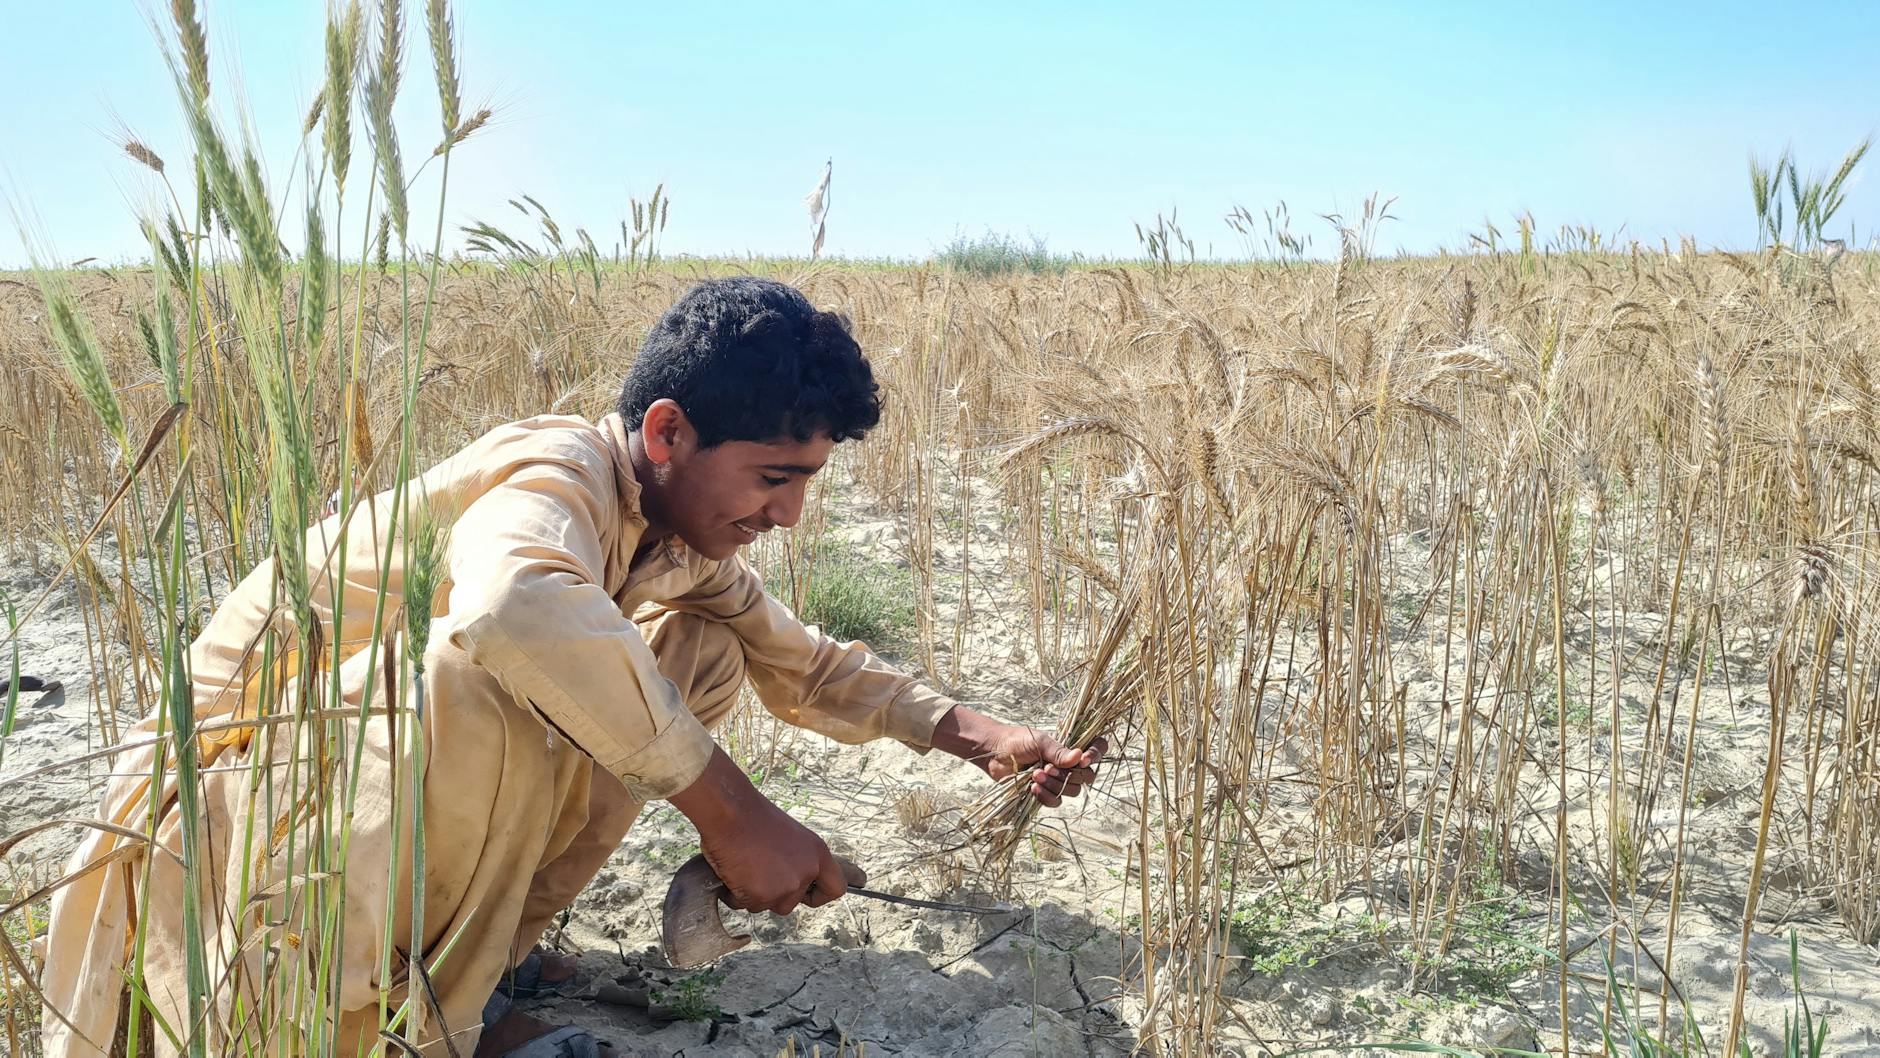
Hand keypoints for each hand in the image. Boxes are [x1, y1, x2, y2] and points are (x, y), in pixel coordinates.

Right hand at [668, 748, 848, 913]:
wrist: (729, 812)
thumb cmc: (752, 817)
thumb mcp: (790, 835)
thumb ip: (797, 859)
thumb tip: (791, 878)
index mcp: (818, 854)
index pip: (836, 888)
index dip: (818, 895)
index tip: (804, 895)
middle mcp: (806, 872)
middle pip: (791, 903)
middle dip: (772, 895)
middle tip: (756, 871)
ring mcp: (785, 886)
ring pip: (766, 906)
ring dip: (752, 894)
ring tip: (742, 866)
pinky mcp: (761, 895)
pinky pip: (744, 904)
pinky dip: (734, 894)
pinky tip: (731, 871)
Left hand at [932, 706, 1107, 807]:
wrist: (994, 753)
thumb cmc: (1017, 740)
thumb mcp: (1039, 741)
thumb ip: (1059, 751)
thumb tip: (1079, 757)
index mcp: (1071, 746)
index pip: (1097, 749)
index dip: (1096, 755)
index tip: (1083, 760)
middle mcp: (1069, 764)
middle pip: (1087, 776)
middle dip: (1069, 775)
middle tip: (1047, 767)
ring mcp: (1058, 780)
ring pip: (1072, 791)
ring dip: (1055, 785)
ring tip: (1035, 775)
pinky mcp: (1046, 793)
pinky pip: (1056, 801)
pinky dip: (1046, 796)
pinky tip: (1032, 788)